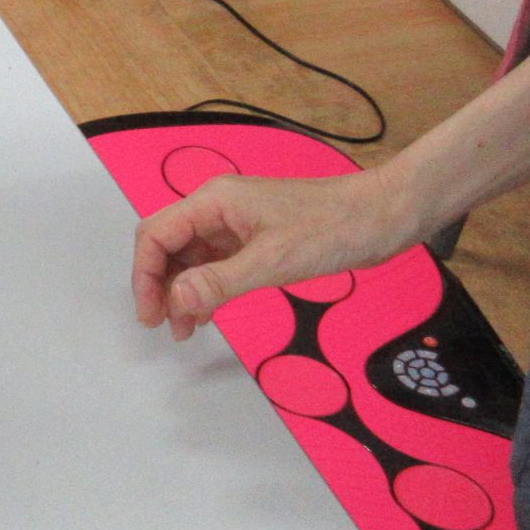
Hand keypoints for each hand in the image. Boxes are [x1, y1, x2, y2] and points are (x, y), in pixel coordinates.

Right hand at [131, 170, 421, 338]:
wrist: (384, 215)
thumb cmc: (334, 229)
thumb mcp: (275, 260)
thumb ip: (220, 282)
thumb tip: (174, 301)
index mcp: (214, 201)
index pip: (156, 235)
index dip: (144, 276)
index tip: (151, 316)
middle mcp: (217, 207)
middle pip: (167, 244)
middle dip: (159, 285)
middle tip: (165, 326)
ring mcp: (236, 222)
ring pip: (189, 256)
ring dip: (182, 290)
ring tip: (186, 328)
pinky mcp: (254, 236)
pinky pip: (215, 261)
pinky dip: (205, 286)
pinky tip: (208, 312)